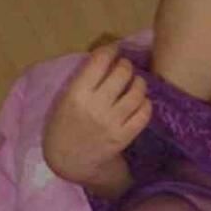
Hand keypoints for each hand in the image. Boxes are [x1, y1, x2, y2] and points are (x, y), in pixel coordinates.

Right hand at [43, 43, 152, 185]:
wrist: (69, 160)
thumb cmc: (64, 125)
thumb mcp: (66, 98)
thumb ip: (84, 80)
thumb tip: (108, 60)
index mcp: (77, 93)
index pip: (99, 61)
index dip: (111, 50)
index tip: (115, 50)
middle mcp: (96, 106)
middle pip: (121, 74)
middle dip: (126, 65)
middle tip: (126, 67)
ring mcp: (112, 123)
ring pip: (136, 93)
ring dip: (139, 82)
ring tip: (137, 82)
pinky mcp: (123, 137)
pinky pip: (143, 115)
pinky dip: (146, 104)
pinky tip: (142, 102)